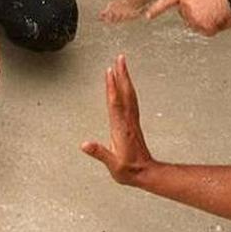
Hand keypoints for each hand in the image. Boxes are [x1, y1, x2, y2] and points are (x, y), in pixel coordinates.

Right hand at [80, 54, 155, 185]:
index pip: (115, 103)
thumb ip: (99, 153)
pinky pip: (130, 100)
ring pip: (129, 95)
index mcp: (121, 128)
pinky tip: (125, 84)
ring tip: (122, 64)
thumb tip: (84, 144)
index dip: (111, 87)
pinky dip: (127, 88)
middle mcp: (128, 121)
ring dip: (125, 78)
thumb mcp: (113, 165)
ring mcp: (132, 120)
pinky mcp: (133, 122)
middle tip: (120, 58)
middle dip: (122, 75)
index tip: (109, 72)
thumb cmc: (128, 170)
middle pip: (124, 93)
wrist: (145, 173)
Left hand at [146, 0, 230, 35]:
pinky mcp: (201, 25)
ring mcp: (192, 15)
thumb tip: (196, 6)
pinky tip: (220, 16)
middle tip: (212, 6)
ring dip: (206, 20)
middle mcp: (185, 3)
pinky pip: (206, 31)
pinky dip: (214, 27)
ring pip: (196, 24)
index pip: (167, 1)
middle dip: (196, 13)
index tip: (148, 16)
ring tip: (218, 9)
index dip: (157, 9)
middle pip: (186, 15)